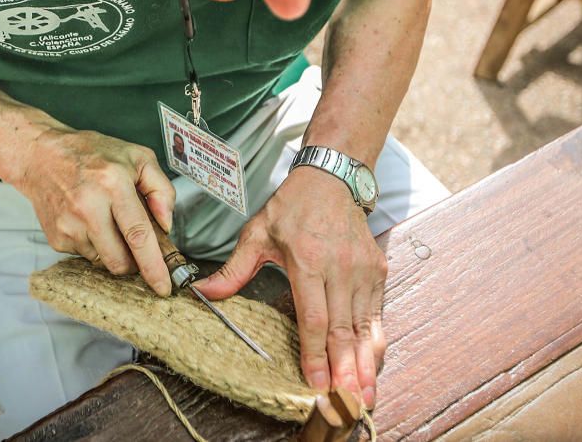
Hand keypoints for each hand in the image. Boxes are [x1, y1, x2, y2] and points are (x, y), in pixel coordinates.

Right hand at [15, 126, 175, 295]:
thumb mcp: (137, 157)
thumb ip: (161, 188)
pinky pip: (86, 256)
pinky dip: (95, 245)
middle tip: (136, 242)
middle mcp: (89, 206)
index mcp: (113, 184)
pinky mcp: (57, 238)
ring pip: (104, 261)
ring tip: (107, 219)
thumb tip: (166, 224)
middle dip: (135, 263)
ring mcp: (69, 225)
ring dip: (113, 250)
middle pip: (120, 260)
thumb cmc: (92, 154)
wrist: (42, 156)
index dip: (153, 266)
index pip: (138, 234)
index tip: (163, 286)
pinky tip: (89, 221)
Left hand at [194, 167, 386, 409]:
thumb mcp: (256, 233)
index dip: (315, 354)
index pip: (313, 317)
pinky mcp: (377, 270)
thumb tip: (204, 292)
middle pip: (342, 329)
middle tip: (346, 403)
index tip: (316, 383)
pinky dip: (375, 343)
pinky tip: (372, 368)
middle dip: (345, 371)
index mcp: (306, 259)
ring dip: (365, 365)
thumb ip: (233, 268)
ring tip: (364, 396)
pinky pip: (376, 314)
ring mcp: (362, 270)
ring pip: (364, 327)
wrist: (331, 178)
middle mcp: (339, 267)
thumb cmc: (292, 206)